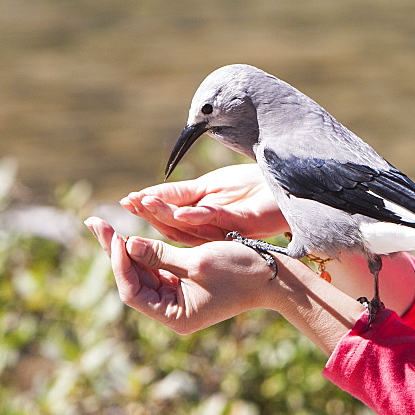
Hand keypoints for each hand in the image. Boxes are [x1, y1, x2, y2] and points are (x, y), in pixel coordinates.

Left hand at [85, 217, 279, 334]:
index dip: (120, 263)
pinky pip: (158, 270)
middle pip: (133, 281)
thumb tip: (126, 244)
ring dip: (127, 250)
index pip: (132, 291)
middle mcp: (172, 312)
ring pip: (142, 273)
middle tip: (94, 222)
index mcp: (174, 316)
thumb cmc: (240, 270)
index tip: (114, 235)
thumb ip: (159, 254)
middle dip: (115, 252)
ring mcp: (179, 300)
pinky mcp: (186, 286)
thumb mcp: (197, 260)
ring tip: (106, 226)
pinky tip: (130, 236)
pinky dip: (145, 252)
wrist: (275, 276)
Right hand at [119, 164, 287, 245]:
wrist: (289, 186)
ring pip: (192, 227)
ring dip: (168, 214)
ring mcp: (229, 228)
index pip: (168, 216)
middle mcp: (212, 229)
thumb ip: (183, 192)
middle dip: (151, 214)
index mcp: (202, 219)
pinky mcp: (246, 223)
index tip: (126, 201)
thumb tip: (148, 194)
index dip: (148, 208)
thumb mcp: (213, 185)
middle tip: (131, 204)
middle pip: (174, 226)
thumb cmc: (253, 186)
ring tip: (147, 203)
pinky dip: (199, 215)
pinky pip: (219, 221)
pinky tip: (183, 210)